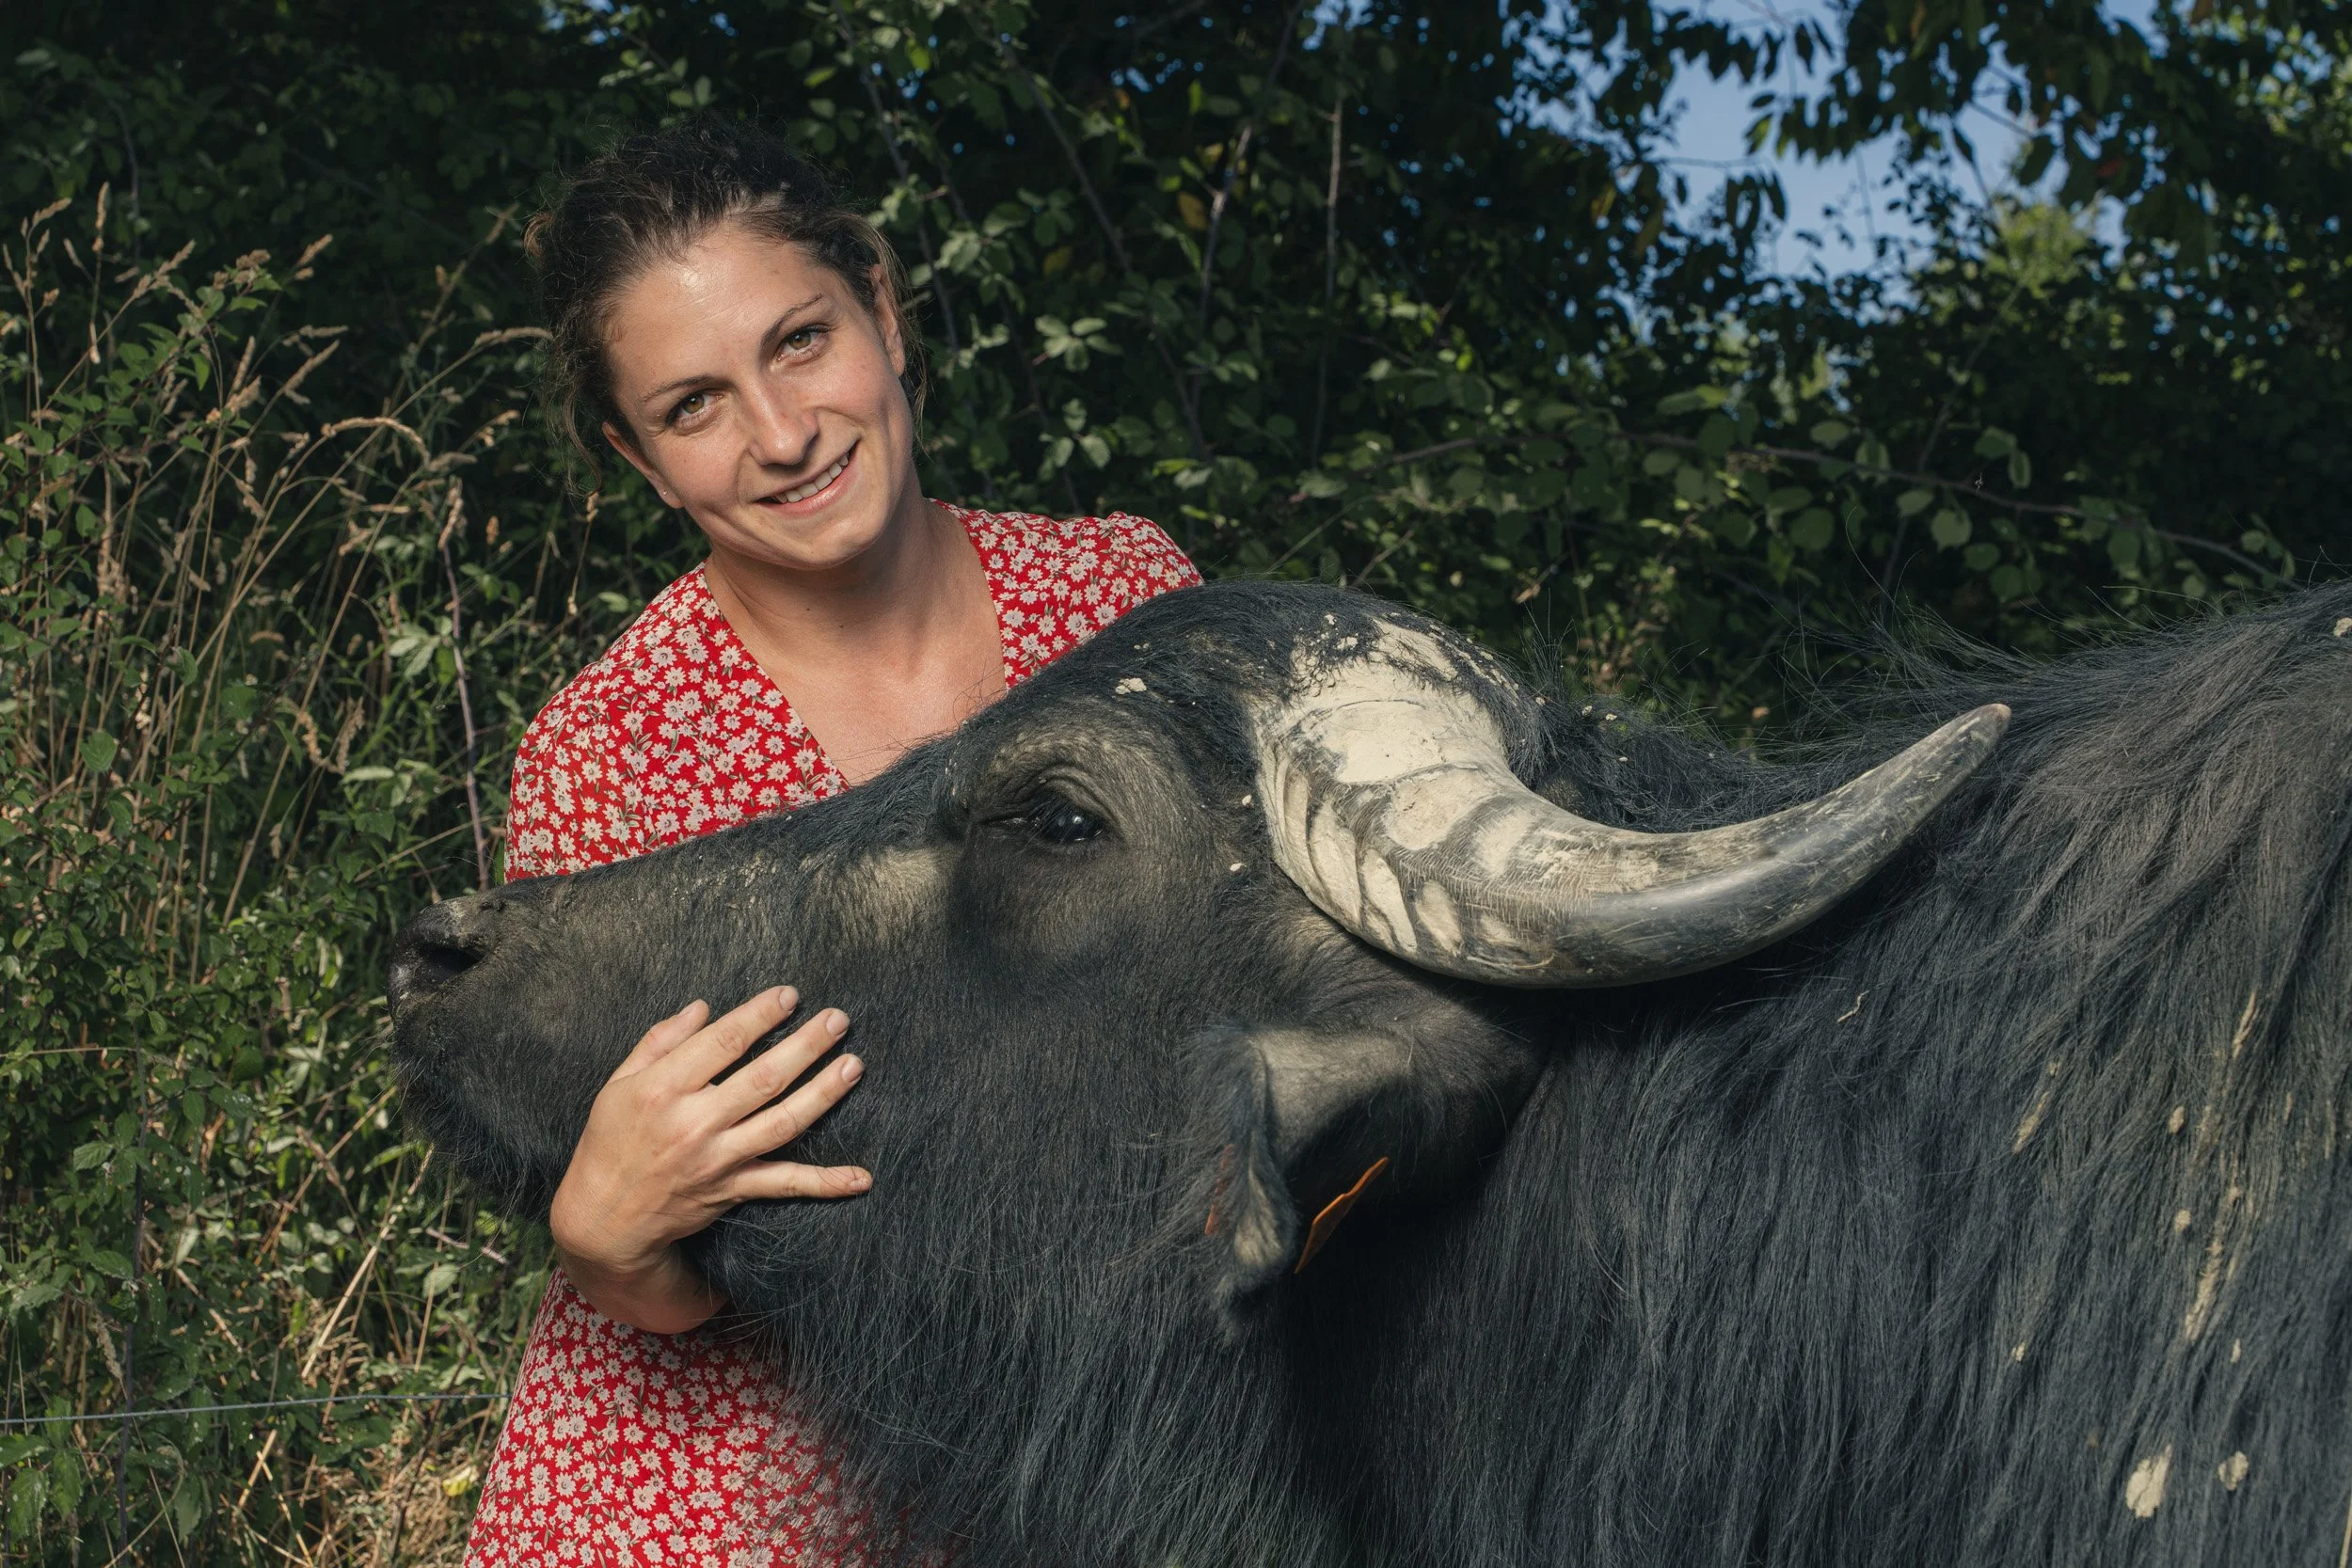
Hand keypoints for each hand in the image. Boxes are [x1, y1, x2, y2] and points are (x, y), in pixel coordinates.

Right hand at [549, 986, 868, 1333]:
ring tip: (853, 1065)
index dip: (760, 1016)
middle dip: (806, 1045)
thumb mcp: (618, 1083)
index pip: (723, 1043)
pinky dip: (825, 1183)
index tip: (790, 996)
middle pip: (764, 1077)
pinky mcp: (733, 1189)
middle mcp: (695, 1123)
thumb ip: (660, 1041)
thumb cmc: (609, 1141)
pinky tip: (861, 1177)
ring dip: (824, 1093)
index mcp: (663, 1089)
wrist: (603, 1217)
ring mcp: (719, 1159)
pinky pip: (785, 1184)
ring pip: (784, 1122)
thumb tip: (704, 1007)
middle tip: (838, 1019)